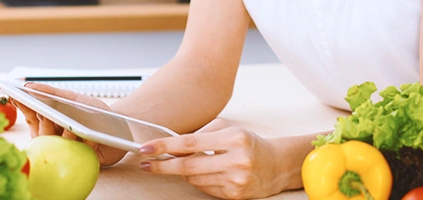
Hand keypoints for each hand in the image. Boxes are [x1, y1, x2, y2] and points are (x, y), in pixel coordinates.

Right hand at [11, 82, 126, 166]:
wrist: (121, 126)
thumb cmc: (94, 113)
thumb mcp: (74, 99)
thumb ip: (53, 93)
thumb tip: (29, 86)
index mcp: (49, 123)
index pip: (31, 116)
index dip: (23, 108)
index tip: (16, 97)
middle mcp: (54, 138)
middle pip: (42, 133)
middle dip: (45, 122)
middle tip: (46, 113)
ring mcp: (67, 151)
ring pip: (58, 146)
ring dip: (66, 135)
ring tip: (72, 127)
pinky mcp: (82, 160)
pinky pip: (80, 154)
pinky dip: (87, 144)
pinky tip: (91, 137)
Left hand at [137, 119, 292, 198]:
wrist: (276, 165)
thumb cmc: (248, 144)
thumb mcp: (228, 130)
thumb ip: (201, 134)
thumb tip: (172, 145)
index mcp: (234, 139)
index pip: (190, 143)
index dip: (165, 146)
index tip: (147, 148)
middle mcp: (236, 160)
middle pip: (188, 166)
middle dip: (163, 166)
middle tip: (146, 164)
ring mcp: (236, 180)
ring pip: (194, 179)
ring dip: (183, 173)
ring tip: (185, 165)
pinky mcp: (235, 195)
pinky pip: (205, 189)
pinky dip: (199, 181)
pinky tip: (206, 173)